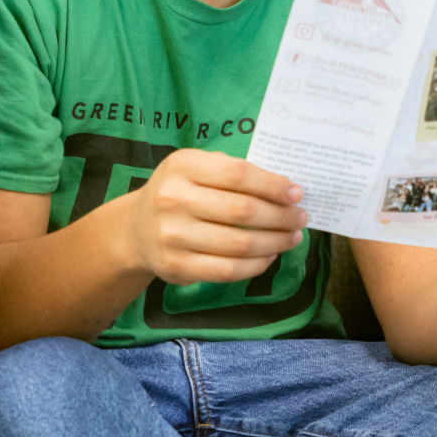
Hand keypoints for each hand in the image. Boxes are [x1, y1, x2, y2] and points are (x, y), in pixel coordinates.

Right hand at [120, 148, 307, 285]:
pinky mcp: (176, 267)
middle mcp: (173, 199)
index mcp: (182, 166)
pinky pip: (227, 270)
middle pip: (242, 210)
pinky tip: (270, 256)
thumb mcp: (196, 167)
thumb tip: (285, 187)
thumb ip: (233, 171)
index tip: (297, 193)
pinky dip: (256, 265)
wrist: (136, 229)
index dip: (272, 185)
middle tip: (300, 218)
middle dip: (280, 216)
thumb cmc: (180, 192)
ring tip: (292, 237)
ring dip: (275, 242)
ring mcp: (172, 235)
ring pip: (239, 243)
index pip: (238, 174)